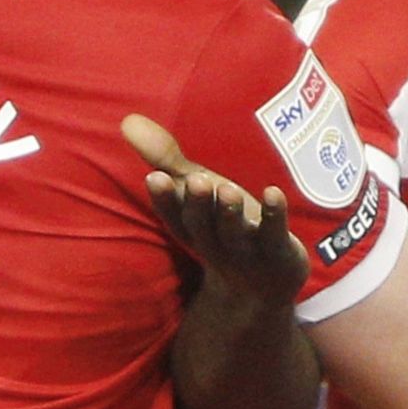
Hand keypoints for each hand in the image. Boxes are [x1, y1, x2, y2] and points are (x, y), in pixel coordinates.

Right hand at [121, 113, 310, 304]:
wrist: (262, 287)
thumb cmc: (225, 228)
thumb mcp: (197, 193)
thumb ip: (166, 159)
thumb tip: (129, 121)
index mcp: (192, 229)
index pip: (174, 217)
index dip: (164, 200)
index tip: (154, 178)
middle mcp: (215, 244)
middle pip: (202, 227)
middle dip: (197, 204)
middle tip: (194, 180)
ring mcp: (247, 253)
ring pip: (235, 234)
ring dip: (230, 213)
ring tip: (226, 189)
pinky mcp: (279, 253)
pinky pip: (275, 235)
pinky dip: (275, 215)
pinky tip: (274, 193)